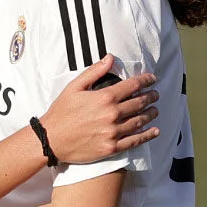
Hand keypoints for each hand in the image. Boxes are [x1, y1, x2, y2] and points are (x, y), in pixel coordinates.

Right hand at [42, 55, 160, 163]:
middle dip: (151, 96)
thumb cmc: (61, 112)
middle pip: (139, 103)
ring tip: (155, 110)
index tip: (152, 78)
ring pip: (140, 121)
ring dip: (151, 114)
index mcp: (104, 98)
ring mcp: (113, 132)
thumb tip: (110, 58)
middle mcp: (112, 114)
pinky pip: (134, 141)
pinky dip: (147, 135)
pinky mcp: (111, 148)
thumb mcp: (74, 87)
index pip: (133, 85)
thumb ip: (94, 72)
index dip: (146, 80)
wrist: (51, 139)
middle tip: (155, 94)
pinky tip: (154, 131)